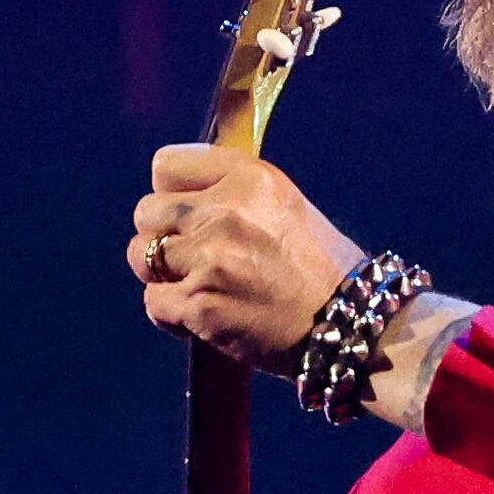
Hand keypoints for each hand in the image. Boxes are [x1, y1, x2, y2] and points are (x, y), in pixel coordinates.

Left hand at [132, 145, 363, 375]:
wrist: (352, 327)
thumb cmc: (323, 271)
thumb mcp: (286, 207)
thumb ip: (233, 194)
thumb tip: (178, 196)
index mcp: (251, 179)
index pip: (166, 166)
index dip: (171, 193)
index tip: (188, 214)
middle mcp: (227, 213)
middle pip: (146, 212)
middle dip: (162, 236)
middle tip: (195, 258)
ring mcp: (211, 260)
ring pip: (140, 257)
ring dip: (162, 275)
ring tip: (199, 287)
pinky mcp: (201, 305)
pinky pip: (153, 302)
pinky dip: (172, 315)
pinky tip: (205, 317)